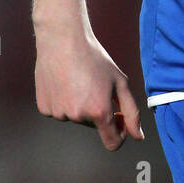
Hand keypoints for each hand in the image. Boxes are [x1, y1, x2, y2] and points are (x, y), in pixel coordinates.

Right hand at [34, 25, 144, 151]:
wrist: (62, 40)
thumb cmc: (94, 58)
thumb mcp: (120, 82)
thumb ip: (131, 112)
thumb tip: (138, 136)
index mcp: (99, 111)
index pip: (112, 143)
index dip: (119, 134)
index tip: (118, 118)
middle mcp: (78, 116)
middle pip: (94, 125)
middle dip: (98, 111)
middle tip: (95, 85)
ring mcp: (59, 113)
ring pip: (76, 118)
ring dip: (80, 106)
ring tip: (78, 80)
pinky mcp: (45, 108)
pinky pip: (59, 111)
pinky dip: (63, 102)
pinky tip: (64, 82)